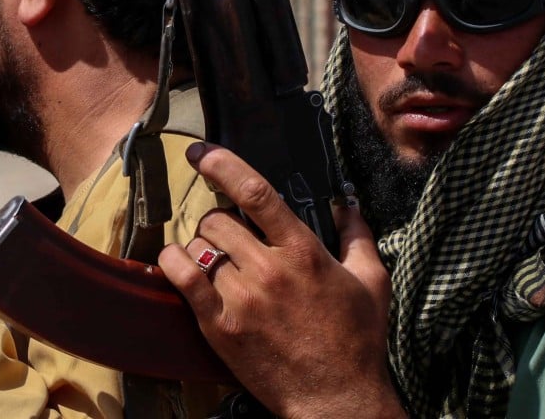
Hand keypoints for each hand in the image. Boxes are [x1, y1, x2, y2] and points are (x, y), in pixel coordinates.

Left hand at [159, 143, 404, 418]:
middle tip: (230, 236)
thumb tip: (347, 202)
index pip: (256, 193)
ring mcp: (241, 299)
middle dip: (219, 221)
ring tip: (216, 258)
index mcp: (304, 252)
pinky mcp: (219, 327)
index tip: (201, 151)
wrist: (336, 399)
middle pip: (219, 220)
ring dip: (202, 245)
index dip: (223, 165)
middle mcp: (269, 270)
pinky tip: (176, 261)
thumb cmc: (357, 341)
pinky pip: (182, 280)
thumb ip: (358, 235)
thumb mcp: (372, 281)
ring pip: (200, 247)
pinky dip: (172, 263)